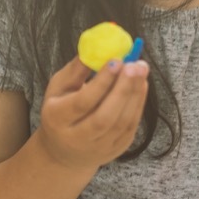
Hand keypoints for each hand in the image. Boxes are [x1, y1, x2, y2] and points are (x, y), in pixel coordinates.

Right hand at [37, 56, 148, 170]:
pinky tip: (141, 84)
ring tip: (141, 69)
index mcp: (57, 119)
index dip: (101, 82)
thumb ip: (76, 69)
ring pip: (121, 123)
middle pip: (104, 117)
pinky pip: (130, 127)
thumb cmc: (61, 111)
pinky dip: (138, 104)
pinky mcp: (115, 150)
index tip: (117, 60)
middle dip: (123, 89)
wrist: (63, 152)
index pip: (82, 103)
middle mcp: (76, 138)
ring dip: (135, 94)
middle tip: (135, 64)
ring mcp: (98, 148)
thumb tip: (96, 46)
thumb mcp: (59, 88)